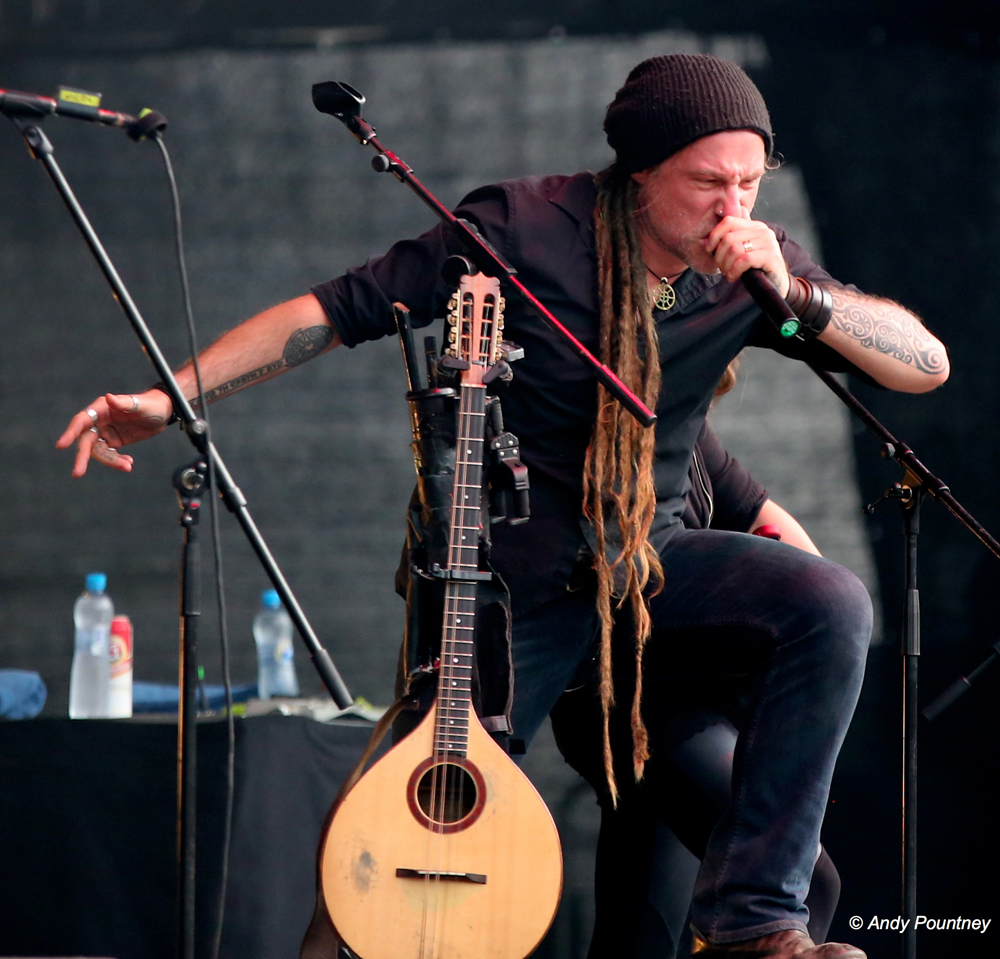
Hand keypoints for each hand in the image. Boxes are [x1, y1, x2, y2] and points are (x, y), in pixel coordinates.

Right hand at [56, 389, 174, 476]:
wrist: (164, 412)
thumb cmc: (152, 405)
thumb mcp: (140, 405)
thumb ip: (125, 403)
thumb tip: (109, 398)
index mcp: (102, 408)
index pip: (81, 421)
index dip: (70, 432)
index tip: (62, 445)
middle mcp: (100, 420)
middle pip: (86, 441)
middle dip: (83, 457)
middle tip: (77, 473)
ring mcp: (106, 432)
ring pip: (99, 451)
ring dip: (110, 461)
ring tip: (127, 466)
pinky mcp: (115, 441)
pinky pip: (110, 454)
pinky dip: (117, 461)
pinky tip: (129, 463)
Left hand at [704, 207, 789, 296]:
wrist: (776, 285)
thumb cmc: (754, 269)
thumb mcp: (740, 253)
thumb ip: (728, 243)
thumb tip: (705, 241)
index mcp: (754, 226)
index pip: (728, 221)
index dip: (714, 236)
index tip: (710, 250)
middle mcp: (763, 231)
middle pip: (728, 238)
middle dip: (719, 256)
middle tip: (722, 268)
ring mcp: (769, 242)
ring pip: (734, 249)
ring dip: (726, 265)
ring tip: (729, 274)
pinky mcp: (771, 256)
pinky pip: (744, 260)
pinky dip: (735, 270)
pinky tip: (734, 277)